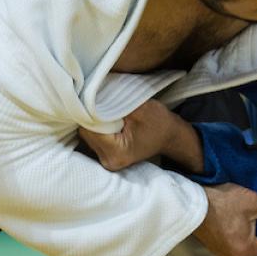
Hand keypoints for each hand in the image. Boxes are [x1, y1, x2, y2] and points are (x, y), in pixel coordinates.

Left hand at [79, 100, 202, 172]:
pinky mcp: (105, 155)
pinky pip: (92, 136)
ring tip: (102, 107)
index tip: (93, 96)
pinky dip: (96, 125)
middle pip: (86, 132)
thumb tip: (93, 94)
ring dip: (93, 119)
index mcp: (116, 153)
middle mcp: (108, 161)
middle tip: (97, 98)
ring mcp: (105, 160)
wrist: (170, 137)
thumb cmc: (160, 123)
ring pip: (87, 134)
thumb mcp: (140, 109)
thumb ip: (115, 104)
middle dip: (90, 115)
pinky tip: (104, 117)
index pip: (90, 129)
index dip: (89, 111)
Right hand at [192, 183, 256, 255]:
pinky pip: (229, 239)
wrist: (190, 202)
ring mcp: (220, 251)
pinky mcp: (211, 243)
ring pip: (241, 242)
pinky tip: (233, 217)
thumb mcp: (253, 202)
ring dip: (246, 230)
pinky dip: (234, 230)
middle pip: (255, 245)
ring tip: (250, 214)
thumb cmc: (223, 203)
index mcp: (246, 250)